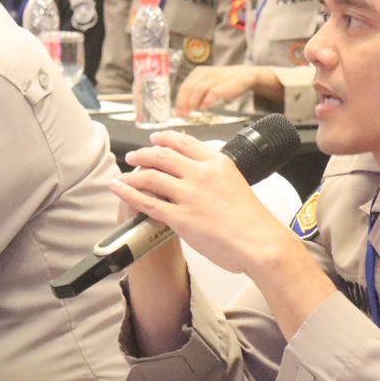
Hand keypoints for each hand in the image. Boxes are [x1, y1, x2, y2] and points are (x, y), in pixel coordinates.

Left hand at [114, 131, 333, 340]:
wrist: (260, 242)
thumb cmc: (253, 220)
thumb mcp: (236, 183)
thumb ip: (217, 175)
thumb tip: (203, 174)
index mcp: (217, 163)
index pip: (184, 142)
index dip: (165, 138)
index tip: (155, 139)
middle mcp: (201, 174)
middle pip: (162, 155)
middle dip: (144, 153)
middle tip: (134, 155)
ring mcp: (189, 194)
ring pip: (151, 175)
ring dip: (133, 172)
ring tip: (125, 174)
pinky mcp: (180, 217)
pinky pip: (146, 201)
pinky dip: (128, 192)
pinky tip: (119, 188)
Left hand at [174, 64, 273, 115]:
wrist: (244, 76)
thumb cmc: (225, 83)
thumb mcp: (208, 86)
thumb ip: (197, 95)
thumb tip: (184, 108)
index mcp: (197, 73)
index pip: (184, 87)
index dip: (179, 101)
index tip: (177, 112)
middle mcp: (204, 73)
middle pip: (188, 88)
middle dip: (184, 103)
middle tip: (183, 114)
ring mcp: (214, 78)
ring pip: (198, 89)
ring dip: (193, 102)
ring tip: (192, 112)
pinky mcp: (224, 84)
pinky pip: (212, 93)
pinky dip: (207, 101)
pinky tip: (204, 107)